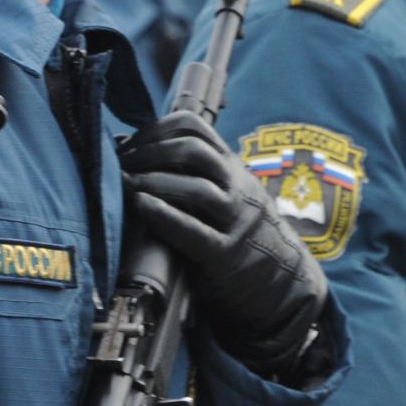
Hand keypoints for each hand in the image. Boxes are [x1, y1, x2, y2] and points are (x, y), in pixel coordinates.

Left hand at [121, 111, 328, 380]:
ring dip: (152, 181)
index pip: (193, 127)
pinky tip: (140, 205)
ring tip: (125, 184)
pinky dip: (164, 216)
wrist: (284, 279)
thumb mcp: (225, 190)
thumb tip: (131, 150)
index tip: (129, 143)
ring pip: (196, 188)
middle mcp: (236, 187)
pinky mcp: (227, 254)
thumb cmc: (236, 230)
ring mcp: (236, 220)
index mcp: (231, 166)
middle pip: (192, 150)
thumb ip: (193, 171)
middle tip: (121, 164)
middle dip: (149, 152)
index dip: (155, 129)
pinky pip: (194, 231)